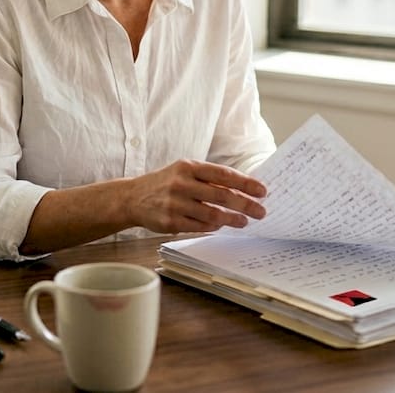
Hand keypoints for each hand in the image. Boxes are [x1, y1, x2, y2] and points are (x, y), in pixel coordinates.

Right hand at [125, 160, 266, 233]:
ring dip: (233, 219)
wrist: (132, 198)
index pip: (223, 174)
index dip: (245, 183)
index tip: (262, 191)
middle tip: (261, 211)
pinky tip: (222, 226)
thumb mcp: (184, 171)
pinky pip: (199, 227)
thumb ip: (208, 177)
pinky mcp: (170, 222)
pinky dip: (213, 227)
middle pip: (221, 195)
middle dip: (245, 204)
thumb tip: (242, 187)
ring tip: (245, 222)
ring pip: (212, 214)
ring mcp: (175, 203)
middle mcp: (181, 183)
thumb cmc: (165, 183)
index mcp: (188, 166)